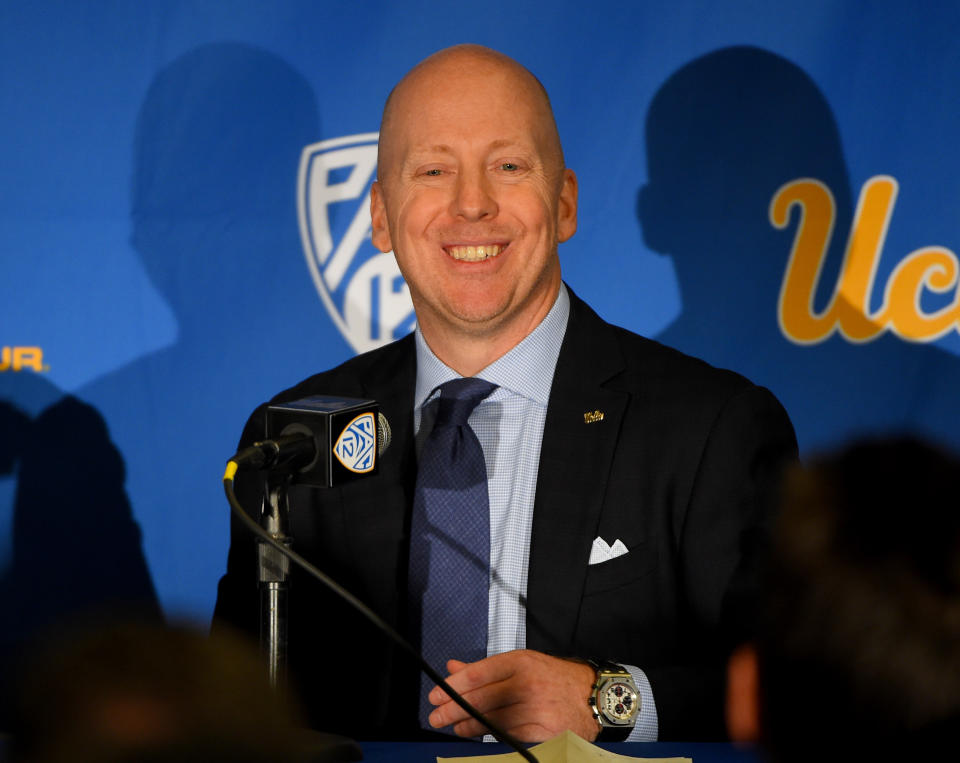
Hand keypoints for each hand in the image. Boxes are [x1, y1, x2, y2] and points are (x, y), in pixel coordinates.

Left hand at [426, 649, 598, 741]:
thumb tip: (453, 667)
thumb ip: (485, 668)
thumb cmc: (553, 677)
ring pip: (493, 718)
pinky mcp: (543, 729)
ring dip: (467, 724)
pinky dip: (490, 734)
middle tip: (436, 716)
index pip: (478, 673)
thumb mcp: (521, 663)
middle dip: (453, 709)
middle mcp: (527, 682)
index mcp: (520, 661)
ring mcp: (536, 707)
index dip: (453, 686)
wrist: (592, 695)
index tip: (436, 695)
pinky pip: (510, 733)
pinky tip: (476, 733)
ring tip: (453, 726)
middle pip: (481, 698)